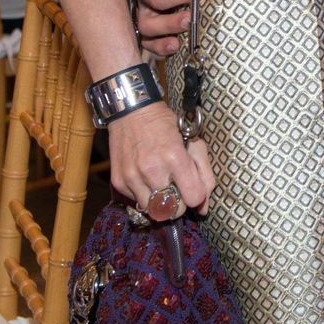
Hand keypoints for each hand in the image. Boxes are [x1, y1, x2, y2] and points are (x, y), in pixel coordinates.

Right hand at [107, 101, 214, 215]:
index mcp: (175, 158)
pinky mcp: (119, 182)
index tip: (192, 187)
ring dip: (160, 203)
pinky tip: (146, 179)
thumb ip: (205, 174)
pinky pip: (136, 202)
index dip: (195, 196)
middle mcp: (152, 170)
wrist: (132, 112)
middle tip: (176, 188)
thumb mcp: (194, 141)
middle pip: (173, 211)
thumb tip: (204, 208)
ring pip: (153, 211)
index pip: (193, 198)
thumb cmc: (166, 126)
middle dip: (179, 203)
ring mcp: (133, 177)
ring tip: (161, 185)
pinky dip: (144, 195)